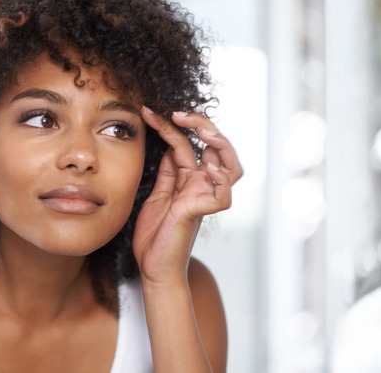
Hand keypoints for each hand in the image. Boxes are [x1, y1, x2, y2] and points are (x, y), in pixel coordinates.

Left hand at [133, 107, 242, 285]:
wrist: (152, 267)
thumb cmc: (155, 235)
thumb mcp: (157, 194)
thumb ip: (167, 171)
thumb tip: (169, 145)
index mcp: (189, 179)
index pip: (188, 144)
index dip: (172, 125)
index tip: (149, 112)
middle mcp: (201, 186)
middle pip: (218, 148)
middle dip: (203, 126)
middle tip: (179, 114)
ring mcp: (204, 198)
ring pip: (231, 167)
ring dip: (220, 145)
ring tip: (202, 132)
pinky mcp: (201, 212)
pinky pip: (223, 195)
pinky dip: (220, 180)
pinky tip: (207, 168)